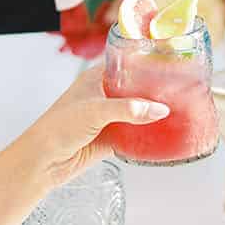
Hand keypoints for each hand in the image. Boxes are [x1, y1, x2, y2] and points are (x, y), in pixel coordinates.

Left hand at [16, 64, 168, 188]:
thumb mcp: (95, 111)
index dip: (147, 62)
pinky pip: (136, 132)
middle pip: (137, 88)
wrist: (43, 162)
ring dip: (154, 111)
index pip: (127, 63)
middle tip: (181, 86)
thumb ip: (129, 109)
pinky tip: (165, 130)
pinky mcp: (113, 137)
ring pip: (139, 110)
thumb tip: (160, 110)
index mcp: (97, 78)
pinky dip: (149, 132)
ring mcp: (110, 117)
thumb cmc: (58, 128)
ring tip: (181, 106)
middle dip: (156, 88)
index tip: (170, 62)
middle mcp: (105, 95)